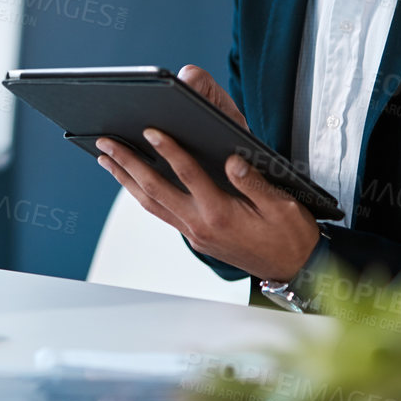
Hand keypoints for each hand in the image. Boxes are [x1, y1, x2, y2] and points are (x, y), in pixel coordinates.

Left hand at [97, 66, 318, 281]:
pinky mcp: (194, 236)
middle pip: (155, 190)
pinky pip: (161, 212)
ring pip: (151, 204)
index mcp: (221, 214)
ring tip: (106, 159)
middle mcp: (200, 225)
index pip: (188, 175)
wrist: (294, 269)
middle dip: (128, 164)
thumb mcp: (282, 206)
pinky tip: (133, 180)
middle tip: (106, 143)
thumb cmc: (290, 236)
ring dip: (126, 180)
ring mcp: (194, 233)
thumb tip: (232, 160)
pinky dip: (142, 194)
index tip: (150, 130)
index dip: (168, 150)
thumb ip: (255, 183)